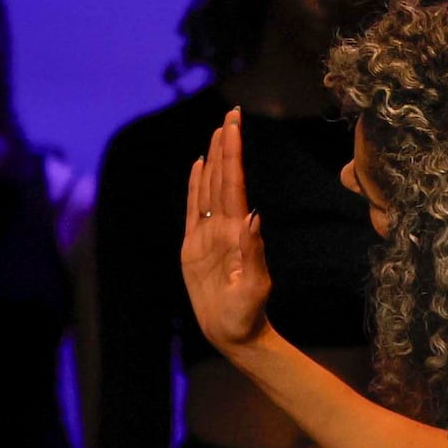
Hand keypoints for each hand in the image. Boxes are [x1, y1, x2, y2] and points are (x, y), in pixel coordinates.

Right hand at [179, 107, 273, 354]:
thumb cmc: (246, 315)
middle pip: (223, 178)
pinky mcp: (194, 247)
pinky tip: (199, 165)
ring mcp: (208, 235)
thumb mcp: (253, 288)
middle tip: (230, 113)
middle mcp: (223, 228)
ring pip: (209, 188)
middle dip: (226, 145)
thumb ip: (253, 253)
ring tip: (217, 131)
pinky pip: (193, 209)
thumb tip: (252, 216)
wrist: (235, 334)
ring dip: (213, 159)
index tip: (234, 125)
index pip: (233, 184)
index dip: (233, 153)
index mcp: (236, 233)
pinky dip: (196, 186)